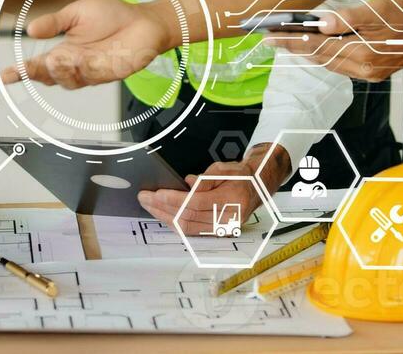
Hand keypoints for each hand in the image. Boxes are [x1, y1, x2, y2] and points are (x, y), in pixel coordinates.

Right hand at [0, 0, 176, 89]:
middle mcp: (74, 65)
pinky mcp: (109, 74)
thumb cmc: (113, 15)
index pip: (38, 65)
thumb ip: (55, 22)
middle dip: (37, 73)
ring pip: (68, 80)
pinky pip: (92, 76)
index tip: (5, 75)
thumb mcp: (77, 13)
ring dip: (60, 71)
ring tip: (58, 58)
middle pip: (49, 76)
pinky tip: (82, 59)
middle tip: (30, 66)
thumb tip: (30, 29)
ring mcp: (91, 72)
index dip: (20, 72)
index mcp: (64, 51)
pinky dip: (84, 69)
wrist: (144, 19)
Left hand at [138, 145, 289, 234]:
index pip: (196, 203)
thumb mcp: (225, 169)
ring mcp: (223, 229)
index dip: (174, 199)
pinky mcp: (217, 232)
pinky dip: (175, 223)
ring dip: (165, 217)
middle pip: (188, 217)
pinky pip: (192, 231)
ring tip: (149, 206)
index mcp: (232, 200)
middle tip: (145, 198)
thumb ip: (206, 178)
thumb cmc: (241, 175)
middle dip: (162, 208)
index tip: (156, 194)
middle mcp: (228, 219)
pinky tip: (162, 215)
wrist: (257, 187)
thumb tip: (187, 184)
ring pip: (187, 228)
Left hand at [269, 0, 402, 80]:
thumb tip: (321, 24)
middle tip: (273, 40)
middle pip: (321, 59)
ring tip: (291, 44)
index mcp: (363, 54)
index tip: (270, 37)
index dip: (291, 41)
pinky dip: (329, 57)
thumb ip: (348, 18)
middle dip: (296, 49)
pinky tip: (323, 49)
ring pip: (332, 64)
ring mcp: (372, 72)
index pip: (317, 47)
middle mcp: (365, 69)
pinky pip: (345, 66)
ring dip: (311, 54)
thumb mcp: (380, 9)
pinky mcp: (378, 70)